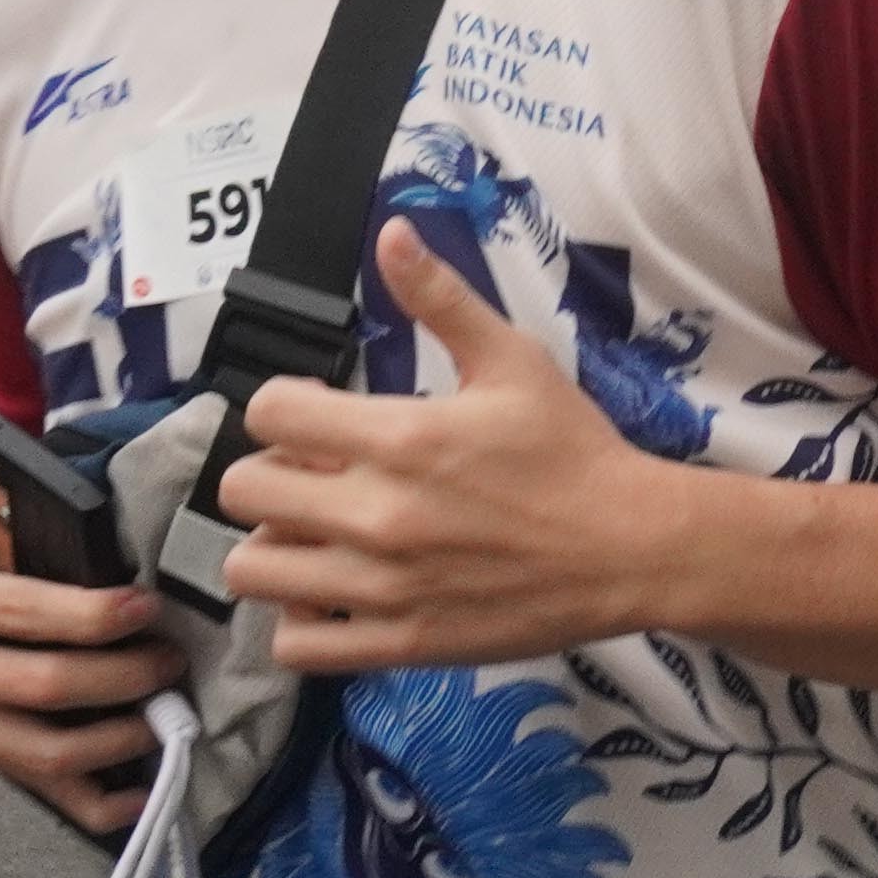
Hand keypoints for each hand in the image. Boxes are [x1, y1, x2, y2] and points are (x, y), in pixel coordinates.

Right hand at [0, 484, 180, 829]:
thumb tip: (85, 494)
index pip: (19, 611)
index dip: (91, 615)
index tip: (146, 607)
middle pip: (41, 687)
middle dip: (122, 678)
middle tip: (170, 661)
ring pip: (38, 752)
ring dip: (115, 742)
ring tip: (165, 717)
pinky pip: (29, 784)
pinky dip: (89, 800)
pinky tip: (137, 796)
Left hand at [215, 222, 688, 673]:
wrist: (634, 548)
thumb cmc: (574, 452)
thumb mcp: (513, 361)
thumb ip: (442, 298)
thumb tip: (391, 233)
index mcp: (402, 437)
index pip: (269, 410)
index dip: (284, 406)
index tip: (316, 417)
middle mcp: (379, 514)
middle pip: (243, 491)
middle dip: (270, 473)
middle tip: (313, 476)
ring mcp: (384, 586)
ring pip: (253, 570)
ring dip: (274, 548)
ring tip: (316, 537)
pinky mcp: (400, 643)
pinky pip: (296, 644)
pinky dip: (300, 620)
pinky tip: (333, 593)